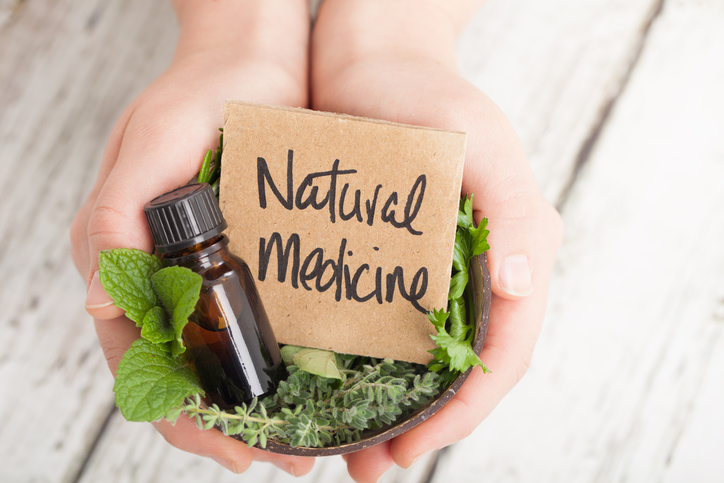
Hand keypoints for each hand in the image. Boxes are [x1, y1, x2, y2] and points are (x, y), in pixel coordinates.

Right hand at [70, 0, 313, 475]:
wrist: (252, 61)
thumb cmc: (195, 96)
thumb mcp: (147, 145)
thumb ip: (113, 217)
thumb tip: (99, 300)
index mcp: (120, 261)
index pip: (140, 363)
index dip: (184, 416)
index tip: (233, 447)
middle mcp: (157, 277)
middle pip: (183, 377)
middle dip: (229, 427)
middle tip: (287, 458)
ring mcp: (201, 272)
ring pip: (219, 362)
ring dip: (258, 407)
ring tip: (306, 441)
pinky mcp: (242, 260)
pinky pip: (252, 325)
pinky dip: (276, 364)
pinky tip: (313, 384)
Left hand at [311, 1, 563, 480]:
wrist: (367, 61)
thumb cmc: (431, 97)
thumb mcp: (482, 143)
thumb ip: (517, 210)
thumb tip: (524, 284)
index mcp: (507, 259)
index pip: (503, 353)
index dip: (467, 409)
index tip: (416, 444)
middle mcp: (466, 276)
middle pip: (456, 372)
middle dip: (421, 425)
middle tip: (373, 465)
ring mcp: (420, 273)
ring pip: (409, 358)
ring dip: (379, 407)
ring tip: (340, 448)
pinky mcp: (375, 261)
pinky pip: (369, 323)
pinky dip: (349, 362)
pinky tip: (316, 383)